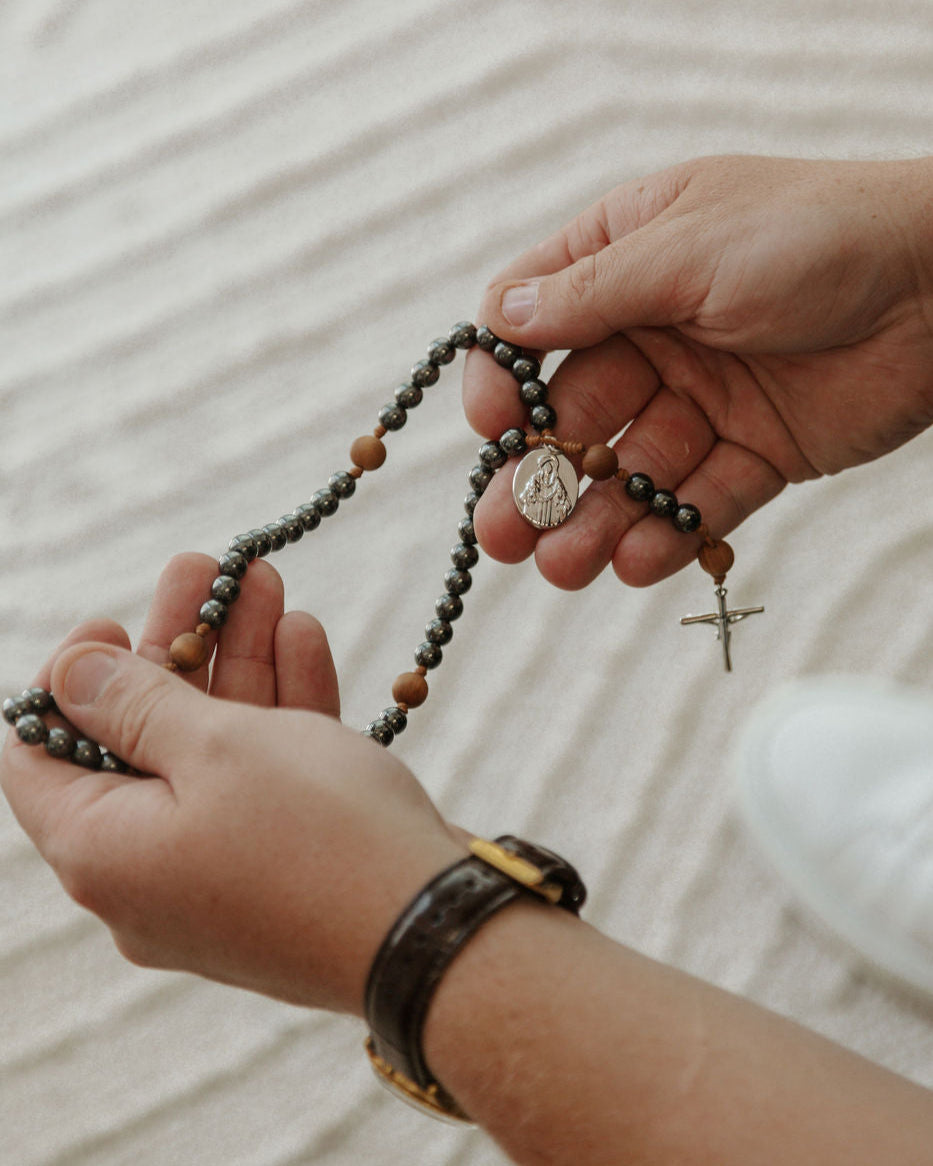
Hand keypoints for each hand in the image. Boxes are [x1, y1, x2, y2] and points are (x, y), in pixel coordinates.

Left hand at [0, 554, 466, 1014]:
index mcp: (103, 852)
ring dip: (239, 664)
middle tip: (206, 569)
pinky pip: (263, 784)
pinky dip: (279, 714)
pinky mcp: (282, 871)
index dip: (67, 681)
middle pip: (141, 739)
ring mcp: (220, 875)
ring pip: (213, 752)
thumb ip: (136, 701)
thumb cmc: (319, 837)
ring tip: (266, 583)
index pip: (38, 759)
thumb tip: (70, 671)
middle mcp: (149, 874)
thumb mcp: (216, 747)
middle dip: (181, 645)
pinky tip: (303, 639)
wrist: (439, 933)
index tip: (117, 624)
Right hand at [462, 154, 932, 587]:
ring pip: (631, 471)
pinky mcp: (754, 451)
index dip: (504, 381)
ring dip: (596, 521)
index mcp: (627, 263)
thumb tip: (500, 319)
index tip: (493, 428)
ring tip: (566, 568)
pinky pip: (699, 499)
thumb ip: (592, 293)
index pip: (536, 326)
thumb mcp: (687, 249)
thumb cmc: (814, 233)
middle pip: (574, 415)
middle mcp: (655, 334)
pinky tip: (638, 562)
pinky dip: (670, 532)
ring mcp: (704, 397)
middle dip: (539, 478)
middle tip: (504, 537)